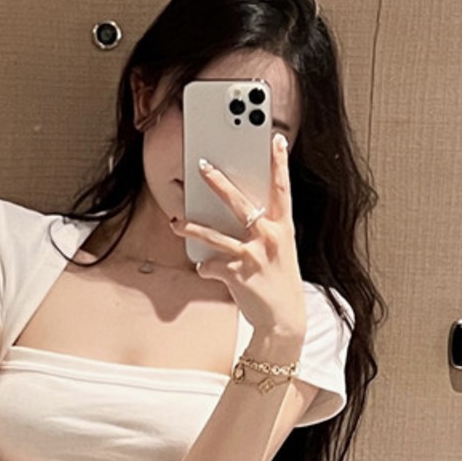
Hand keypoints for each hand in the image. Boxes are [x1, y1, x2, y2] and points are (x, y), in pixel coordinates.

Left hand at [170, 135, 306, 341]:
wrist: (284, 320)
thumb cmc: (279, 284)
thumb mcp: (279, 252)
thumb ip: (264, 232)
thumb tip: (242, 217)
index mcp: (282, 228)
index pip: (281, 188)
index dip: (278, 163)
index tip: (274, 140)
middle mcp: (269, 237)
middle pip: (240, 203)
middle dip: (218, 183)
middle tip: (203, 167)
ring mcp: (252, 255)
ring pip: (214, 235)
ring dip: (192, 228)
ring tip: (177, 223)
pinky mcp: (237, 274)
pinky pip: (210, 265)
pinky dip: (205, 268)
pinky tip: (205, 270)